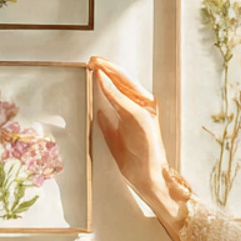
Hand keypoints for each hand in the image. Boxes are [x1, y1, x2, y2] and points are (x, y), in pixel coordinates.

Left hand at [88, 56, 188, 240]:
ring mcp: (145, 113)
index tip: (92, 65)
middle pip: (125, 81)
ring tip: (95, 64)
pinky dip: (112, 90)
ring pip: (126, 86)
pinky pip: (125, 101)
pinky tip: (102, 80)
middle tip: (92, 59)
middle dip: (107, 67)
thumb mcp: (116, 141)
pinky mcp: (144, 121)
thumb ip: (108, 126)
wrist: (149, 180)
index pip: (121, 87)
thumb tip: (98, 112)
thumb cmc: (136, 163)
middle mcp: (144, 108)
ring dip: (110, 73)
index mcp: (137, 111)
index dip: (107, 74)